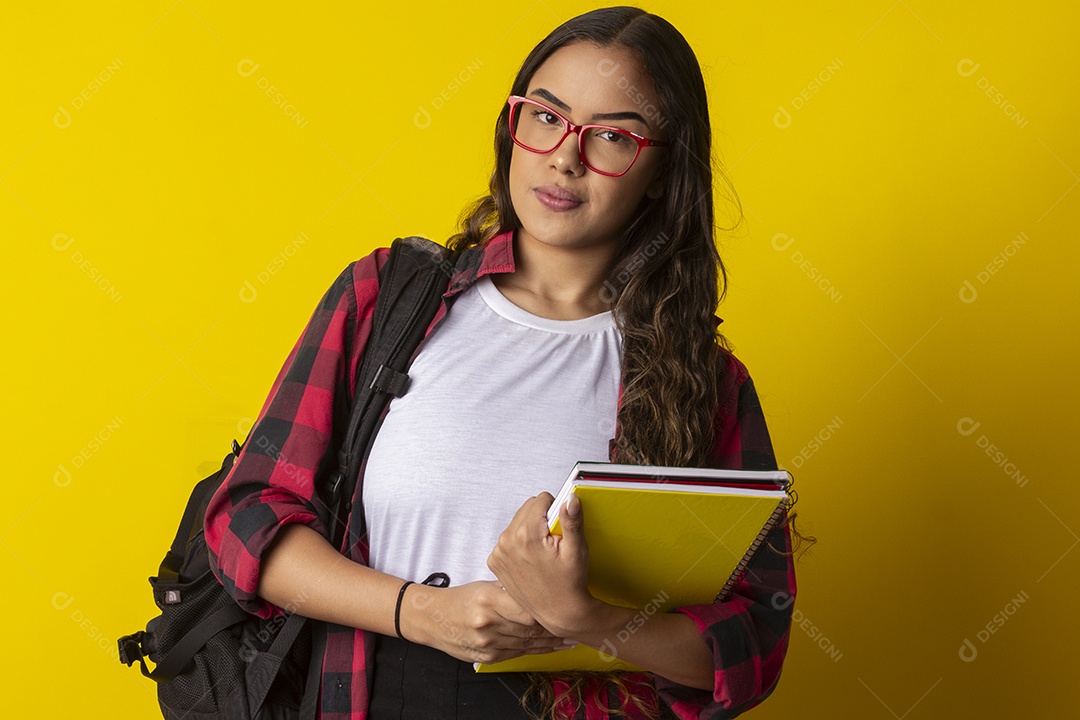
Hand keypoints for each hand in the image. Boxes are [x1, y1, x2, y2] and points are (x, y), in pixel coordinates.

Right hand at [401, 579, 571, 663]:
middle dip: (553, 629)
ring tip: (569, 640)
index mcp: (487, 599)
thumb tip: (540, 585)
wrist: (433, 619)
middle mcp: (487, 622)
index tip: (565, 608)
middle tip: (574, 626)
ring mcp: (486, 643)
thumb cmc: (462, 599)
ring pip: (526, 643)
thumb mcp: (484, 586)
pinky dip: (536, 651)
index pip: (525, 607)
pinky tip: (551, 648)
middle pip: (529, 628)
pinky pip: (517, 653)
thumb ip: (510, 589)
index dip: (547, 611)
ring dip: (550, 643)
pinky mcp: (487, 657)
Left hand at [487, 492, 601, 639]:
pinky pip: (508, 538)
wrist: (559, 612)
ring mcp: (498, 552)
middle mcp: (507, 541)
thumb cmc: (569, 584)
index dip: (555, 510)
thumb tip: (569, 500)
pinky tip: (531, 559)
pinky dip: (519, 544)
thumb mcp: (576, 550)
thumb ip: (571, 521)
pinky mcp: (495, 561)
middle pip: (527, 508)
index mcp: (527, 534)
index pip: (541, 499)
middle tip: (553, 542)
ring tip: (543, 551)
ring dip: (530, 530)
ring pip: (517, 522)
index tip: (559, 528)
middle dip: (541, 519)